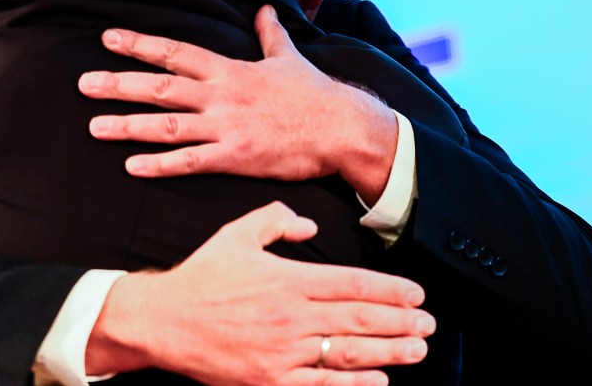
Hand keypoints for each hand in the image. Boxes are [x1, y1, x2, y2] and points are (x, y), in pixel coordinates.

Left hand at [79, 5, 397, 196]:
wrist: (341, 128)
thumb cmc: (314, 93)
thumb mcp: (288, 56)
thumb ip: (269, 33)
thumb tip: (264, 10)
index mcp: (229, 69)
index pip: (175, 52)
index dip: (140, 44)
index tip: (109, 38)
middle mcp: (220, 95)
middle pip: (160, 87)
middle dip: (119, 84)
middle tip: (84, 83)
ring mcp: (225, 127)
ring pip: (167, 125)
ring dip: (128, 125)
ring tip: (95, 126)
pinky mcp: (235, 158)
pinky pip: (189, 162)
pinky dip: (159, 164)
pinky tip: (132, 166)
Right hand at [86, 201, 432, 384]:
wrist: (162, 320)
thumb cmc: (200, 278)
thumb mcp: (237, 234)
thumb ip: (276, 221)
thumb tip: (309, 225)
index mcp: (288, 279)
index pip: (353, 284)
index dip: (391, 290)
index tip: (416, 294)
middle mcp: (291, 316)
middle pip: (360, 320)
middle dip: (401, 323)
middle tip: (429, 325)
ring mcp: (282, 353)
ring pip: (349, 354)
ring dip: (389, 353)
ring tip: (416, 351)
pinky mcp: (270, 381)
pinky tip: (379, 383)